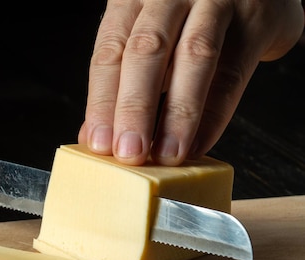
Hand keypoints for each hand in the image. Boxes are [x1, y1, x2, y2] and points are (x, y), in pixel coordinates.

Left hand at [79, 0, 303, 164]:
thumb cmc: (188, 20)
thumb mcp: (147, 38)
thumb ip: (122, 80)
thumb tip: (96, 135)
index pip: (109, 51)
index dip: (102, 101)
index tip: (99, 143)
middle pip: (146, 51)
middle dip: (134, 108)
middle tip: (128, 153)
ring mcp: (214, 1)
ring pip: (192, 57)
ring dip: (177, 115)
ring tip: (166, 155)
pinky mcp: (253, 19)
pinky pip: (231, 72)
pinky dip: (213, 115)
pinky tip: (198, 143)